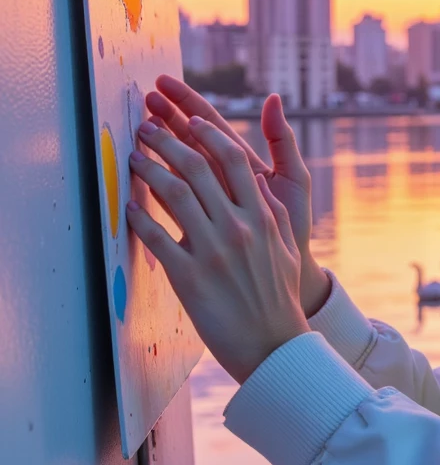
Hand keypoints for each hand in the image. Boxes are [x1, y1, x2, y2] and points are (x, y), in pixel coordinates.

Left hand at [146, 76, 329, 315]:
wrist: (273, 345)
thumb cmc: (278, 296)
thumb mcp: (285, 246)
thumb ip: (271, 210)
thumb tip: (256, 179)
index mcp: (262, 216)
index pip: (232, 159)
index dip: (208, 133)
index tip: (189, 118)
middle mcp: (238, 228)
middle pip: (197, 169)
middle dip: (168, 141)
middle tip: (148, 128)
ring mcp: (213, 251)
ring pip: (174, 196)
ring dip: (149, 170)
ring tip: (134, 158)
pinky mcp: (189, 278)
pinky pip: (157, 239)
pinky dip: (140, 218)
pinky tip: (129, 206)